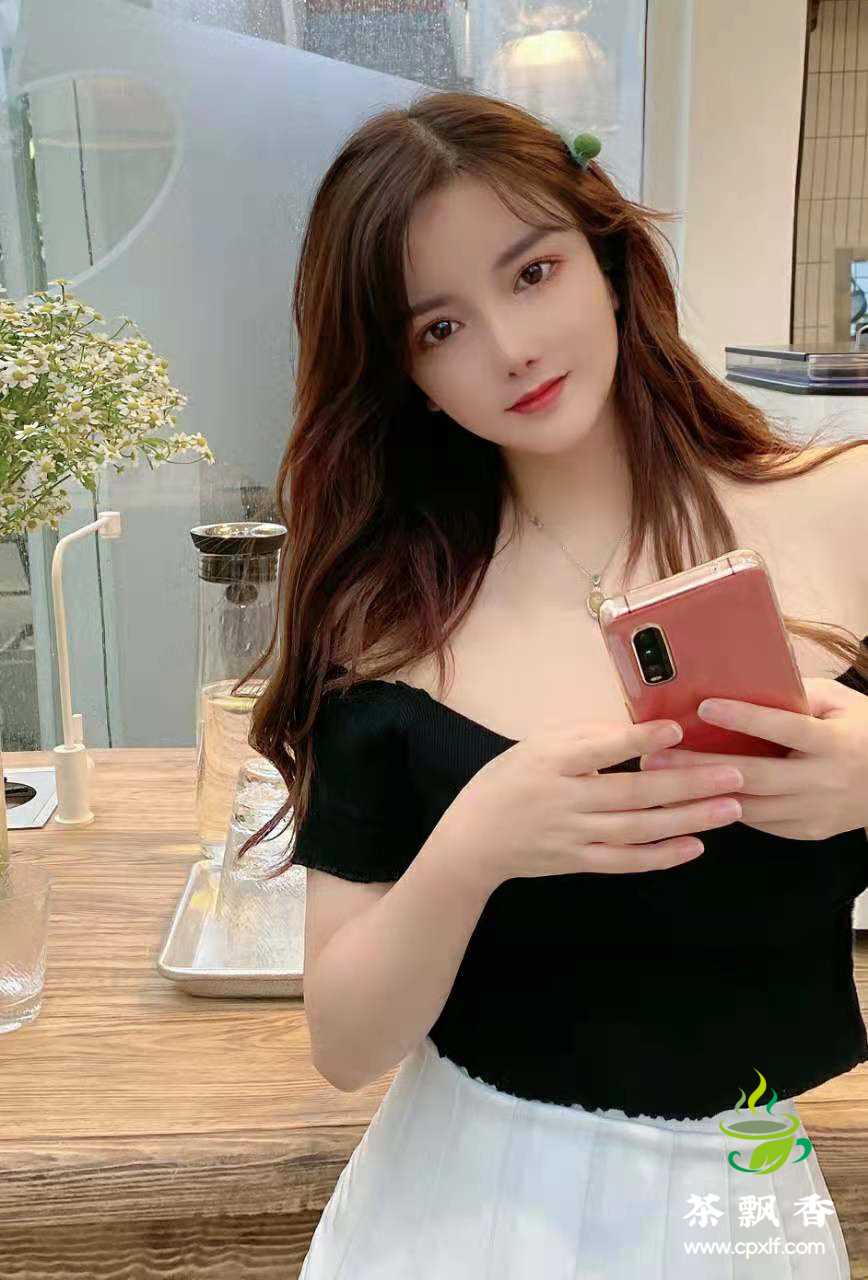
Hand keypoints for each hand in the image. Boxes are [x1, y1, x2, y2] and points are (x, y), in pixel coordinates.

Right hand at [448, 717, 747, 889]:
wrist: (475, 840)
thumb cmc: (508, 781)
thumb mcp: (536, 746)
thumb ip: (585, 739)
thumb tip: (639, 730)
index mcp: (551, 763)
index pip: (599, 751)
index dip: (638, 741)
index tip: (677, 729)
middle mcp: (564, 801)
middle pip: (633, 794)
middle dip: (688, 784)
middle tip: (734, 774)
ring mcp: (572, 836)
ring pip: (639, 829)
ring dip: (688, 819)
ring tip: (731, 808)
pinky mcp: (578, 862)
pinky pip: (626, 862)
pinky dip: (662, 856)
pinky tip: (696, 845)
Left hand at [638, 677, 867, 840]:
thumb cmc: (863, 732)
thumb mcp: (841, 703)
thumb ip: (799, 693)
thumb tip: (748, 679)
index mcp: (834, 743)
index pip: (785, 728)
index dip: (745, 718)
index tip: (704, 707)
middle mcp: (824, 781)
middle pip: (754, 776)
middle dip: (699, 766)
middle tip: (655, 757)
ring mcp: (815, 812)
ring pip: (749, 807)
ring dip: (700, 795)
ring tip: (659, 781)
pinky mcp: (806, 832)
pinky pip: (758, 822)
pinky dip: (723, 809)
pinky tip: (690, 798)